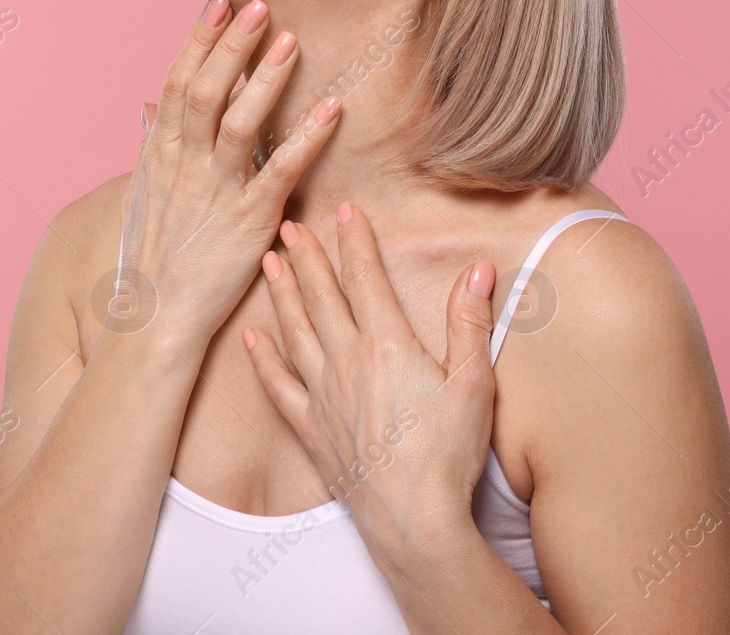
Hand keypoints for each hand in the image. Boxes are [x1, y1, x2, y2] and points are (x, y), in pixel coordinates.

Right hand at [115, 0, 341, 351]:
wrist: (155, 318)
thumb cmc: (153, 258)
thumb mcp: (142, 195)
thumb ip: (150, 147)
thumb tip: (148, 108)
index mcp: (160, 156)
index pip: (176, 83)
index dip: (197, 42)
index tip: (216, 4)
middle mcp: (185, 166)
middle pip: (205, 91)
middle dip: (231, 45)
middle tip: (257, 4)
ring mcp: (216, 192)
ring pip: (239, 122)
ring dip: (265, 79)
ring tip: (290, 40)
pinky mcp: (249, 220)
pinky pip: (281, 170)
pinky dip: (307, 137)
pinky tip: (331, 110)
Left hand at [241, 203, 497, 552]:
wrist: (414, 521)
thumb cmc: (448, 454)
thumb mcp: (474, 382)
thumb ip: (469, 321)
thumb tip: (478, 268)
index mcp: (386, 343)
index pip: (365, 276)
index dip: (354, 239)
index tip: (344, 209)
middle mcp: (346, 360)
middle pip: (322, 295)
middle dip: (306, 256)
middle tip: (288, 225)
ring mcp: (322, 394)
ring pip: (294, 330)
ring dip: (281, 293)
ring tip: (269, 263)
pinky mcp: (310, 429)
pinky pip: (277, 385)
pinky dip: (262, 358)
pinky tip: (251, 338)